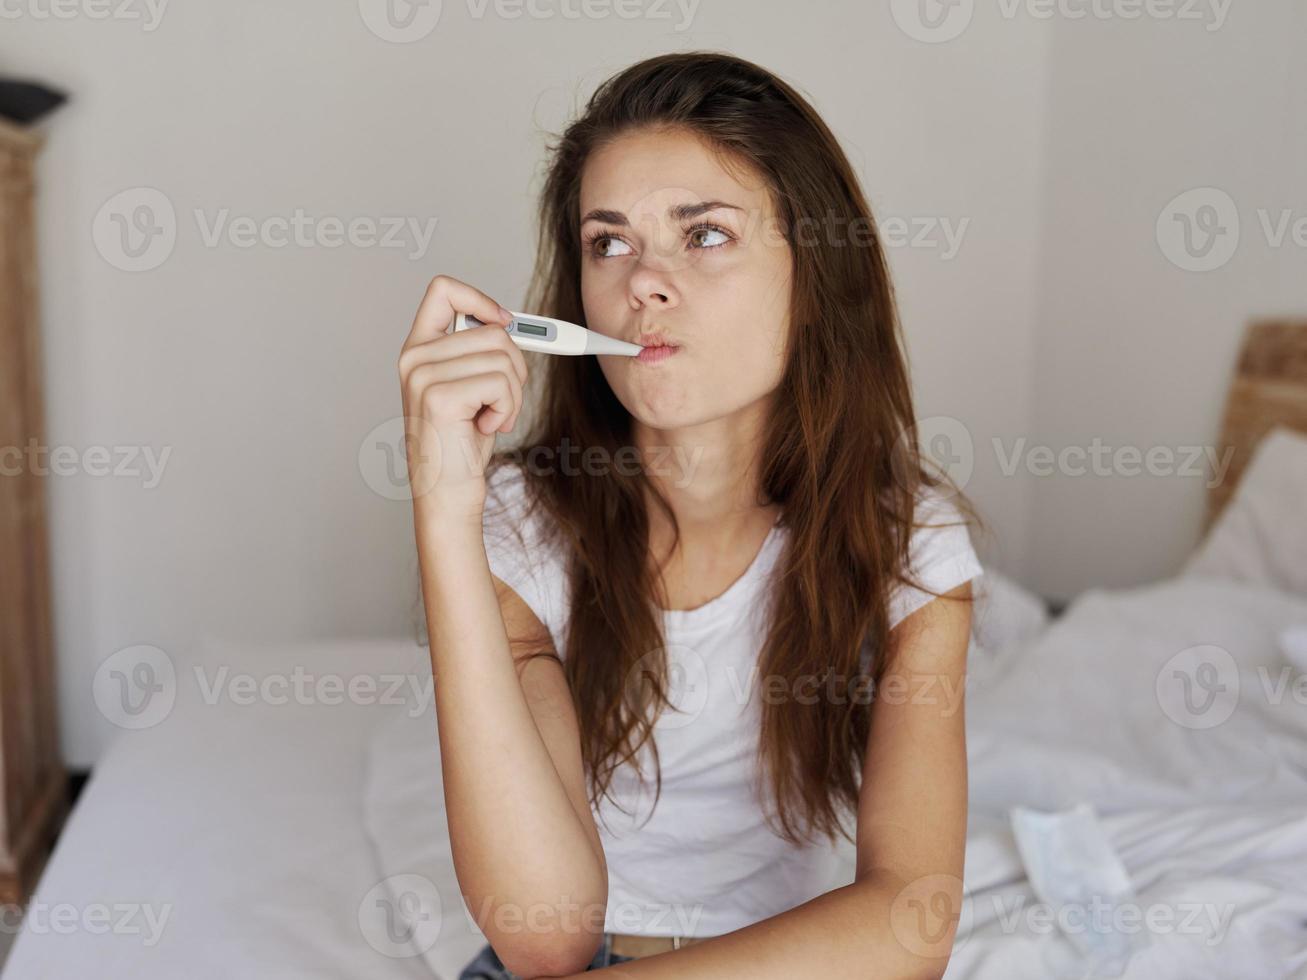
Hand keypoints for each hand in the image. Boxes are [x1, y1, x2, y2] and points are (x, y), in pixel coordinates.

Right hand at [397, 275, 527, 521]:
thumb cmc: (461, 442)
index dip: (480, 298)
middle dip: (515, 367)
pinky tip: (487, 427)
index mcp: (418, 348)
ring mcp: (422, 375)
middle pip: (494, 330)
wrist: (447, 493)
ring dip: (513, 392)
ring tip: (491, 417)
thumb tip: (511, 323)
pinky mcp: (439, 397)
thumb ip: (479, 351)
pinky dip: (508, 408)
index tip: (504, 323)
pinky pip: (501, 382)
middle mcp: (414, 357)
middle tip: (500, 401)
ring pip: (503, 355)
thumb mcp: (470, 386)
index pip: (444, 290)